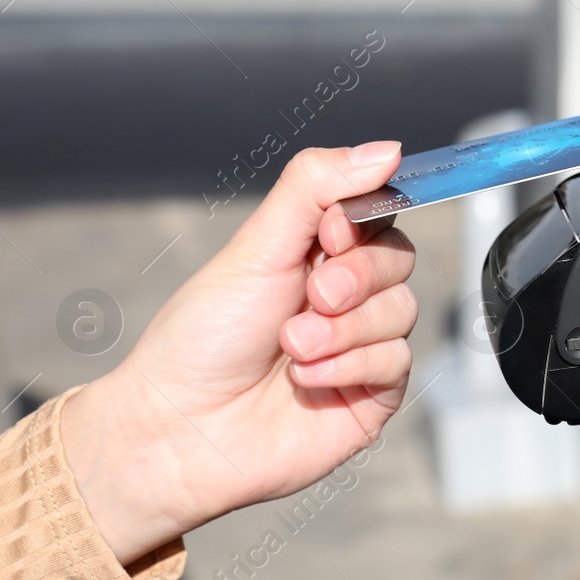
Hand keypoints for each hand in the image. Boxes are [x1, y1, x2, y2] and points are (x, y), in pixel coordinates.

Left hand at [59, 143, 417, 563]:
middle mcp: (345, 295)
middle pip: (398, 257)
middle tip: (310, 296)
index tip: (330, 232)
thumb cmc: (200, 340)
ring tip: (291, 346)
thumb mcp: (254, 248)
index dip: (365, 217)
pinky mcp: (374, 394)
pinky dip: (350, 365)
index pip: (377, 209)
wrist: (177, 431)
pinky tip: (307, 378)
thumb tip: (387, 149)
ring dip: (343, 329)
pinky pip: (398, 360)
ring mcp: (361, 344)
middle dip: (353, 276)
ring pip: (402, 309)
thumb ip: (316, 187)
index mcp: (316, 251)